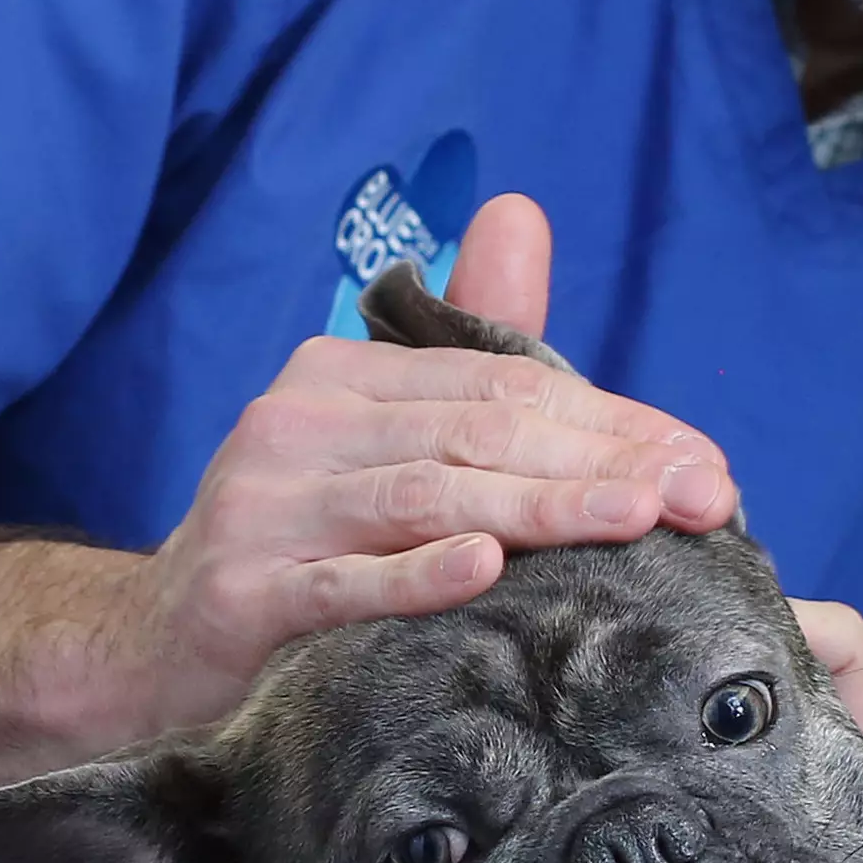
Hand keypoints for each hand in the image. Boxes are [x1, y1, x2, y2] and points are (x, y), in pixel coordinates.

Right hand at [79, 196, 743, 744]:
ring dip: (540, 511)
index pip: (506, 387)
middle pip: (479, 434)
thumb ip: (468, 352)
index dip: (617, 423)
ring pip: (425, 498)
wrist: (156, 649)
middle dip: (604, 464)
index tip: (706, 466)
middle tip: (702, 498)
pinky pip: (343, 583)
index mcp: (344, 375)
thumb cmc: (309, 544)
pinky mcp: (241, 593)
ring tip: (634, 520)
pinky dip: (416, 576)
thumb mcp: (390, 443)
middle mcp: (299, 421)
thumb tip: (520, 212)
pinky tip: (486, 568)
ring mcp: (264, 506)